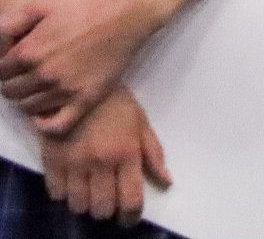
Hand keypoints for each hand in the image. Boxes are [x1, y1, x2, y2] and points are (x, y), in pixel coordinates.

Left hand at [0, 0, 158, 136]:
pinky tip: (45, 112)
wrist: (125, 15)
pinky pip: (55, 126)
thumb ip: (11, 22)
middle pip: (11, 92)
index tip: (16, 65)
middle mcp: (42, 74)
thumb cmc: (84, 8)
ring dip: (28, 99)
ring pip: (28, 108)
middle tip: (26, 76)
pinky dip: (43, 124)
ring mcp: (63, 90)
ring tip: (39, 88)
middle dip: (14, 84)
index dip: (5, 69)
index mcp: (28, 52)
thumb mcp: (42, 5)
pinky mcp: (84, 100)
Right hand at [40, 86, 170, 224]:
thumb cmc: (116, 104)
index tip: (129, 219)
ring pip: (78, 205)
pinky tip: (72, 184)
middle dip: (107, 211)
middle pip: (102, 208)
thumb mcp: (141, 124)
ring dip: (85, 204)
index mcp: (127, 153)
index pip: (131, 199)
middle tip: (108, 204)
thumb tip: (167, 182)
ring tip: (90, 193)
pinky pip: (56, 194)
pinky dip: (64, 195)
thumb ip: (154, 155)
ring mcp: (74, 163)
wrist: (78, 87)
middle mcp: (101, 162)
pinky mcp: (52, 160)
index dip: (131, 216)